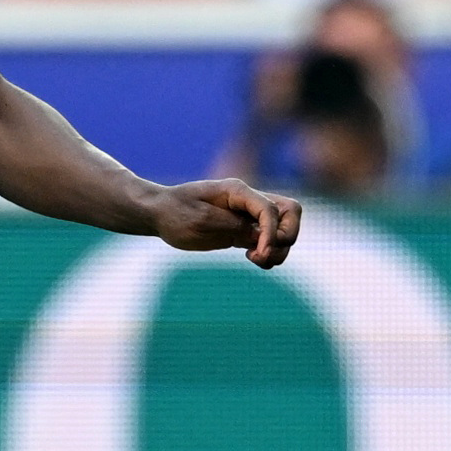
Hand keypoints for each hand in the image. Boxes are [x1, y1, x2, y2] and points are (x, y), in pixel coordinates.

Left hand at [149, 178, 301, 267]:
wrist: (159, 213)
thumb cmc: (174, 213)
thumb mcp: (200, 221)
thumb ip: (233, 227)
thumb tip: (260, 235)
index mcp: (238, 191)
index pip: (270, 209)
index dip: (272, 233)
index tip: (259, 254)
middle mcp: (249, 200)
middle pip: (291, 213)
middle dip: (286, 237)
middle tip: (261, 254)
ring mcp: (249, 215)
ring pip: (285, 229)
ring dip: (279, 249)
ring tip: (256, 259)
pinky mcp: (245, 230)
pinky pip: (271, 241)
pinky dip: (271, 253)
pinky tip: (254, 259)